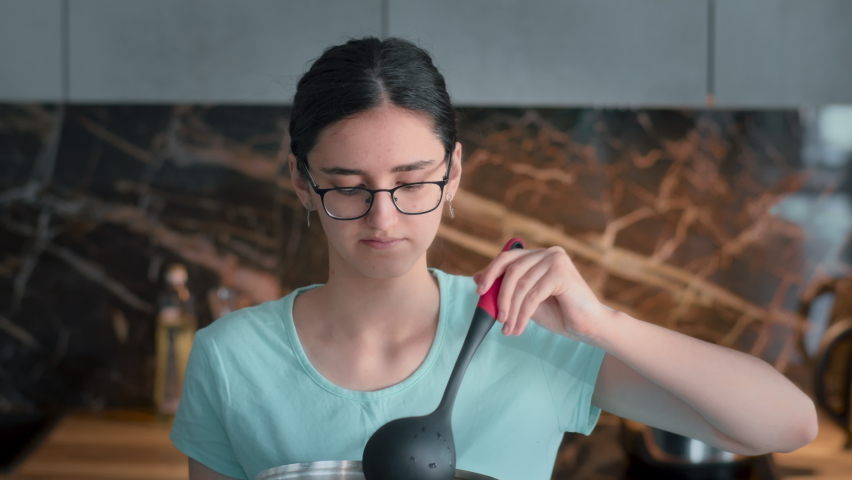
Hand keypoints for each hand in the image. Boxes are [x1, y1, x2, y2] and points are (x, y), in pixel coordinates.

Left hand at [473, 246, 608, 339]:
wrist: (589, 327)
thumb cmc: (560, 313)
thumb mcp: (526, 301)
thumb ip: (506, 289)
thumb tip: (477, 278)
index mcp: (540, 256)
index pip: (508, 257)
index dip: (491, 272)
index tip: (479, 291)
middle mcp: (549, 253)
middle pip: (512, 269)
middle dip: (500, 295)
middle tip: (497, 317)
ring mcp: (556, 260)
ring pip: (521, 285)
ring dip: (512, 310)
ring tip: (508, 328)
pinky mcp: (562, 273)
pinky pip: (533, 295)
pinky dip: (523, 314)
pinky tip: (519, 327)